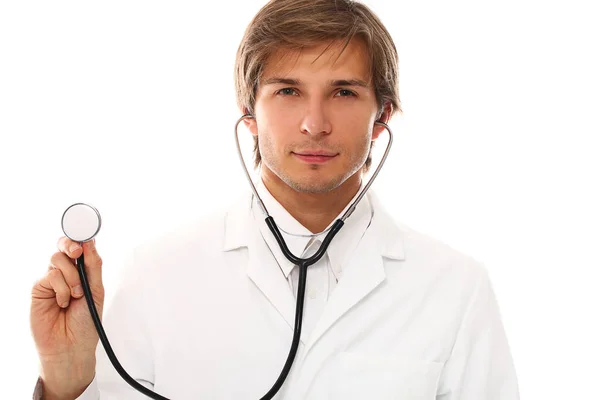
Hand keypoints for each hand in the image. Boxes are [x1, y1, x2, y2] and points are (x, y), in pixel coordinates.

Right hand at [30, 237, 104, 398]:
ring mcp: (51, 280)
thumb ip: (93, 266)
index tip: (86, 235)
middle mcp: (65, 273)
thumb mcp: (96, 291)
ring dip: (71, 277)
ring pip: (57, 259)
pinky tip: (63, 303)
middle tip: (77, 254)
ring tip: (76, 296)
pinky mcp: (38, 289)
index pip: (79, 247)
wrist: (72, 347)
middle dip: (71, 245)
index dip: (80, 238)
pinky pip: (49, 275)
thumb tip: (90, 242)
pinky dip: (61, 288)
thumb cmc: (86, 322)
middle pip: (64, 246)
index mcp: (82, 272)